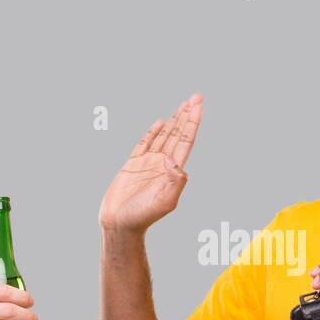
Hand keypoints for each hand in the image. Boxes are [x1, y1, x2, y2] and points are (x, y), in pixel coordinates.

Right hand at [98, 93, 202, 234]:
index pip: (185, 141)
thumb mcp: (166, 202)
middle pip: (178, 134)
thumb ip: (175, 183)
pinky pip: (144, 143)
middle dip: (187, 115)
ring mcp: (148, 163)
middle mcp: (162, 164)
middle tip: (197, 97)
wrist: (120, 223)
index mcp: (172, 170)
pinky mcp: (132, 165)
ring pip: (164, 136)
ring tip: (183, 105)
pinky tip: (160, 122)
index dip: (193, 122)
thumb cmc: (143, 217)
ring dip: (174, 120)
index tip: (198, 105)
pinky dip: (152, 132)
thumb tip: (176, 164)